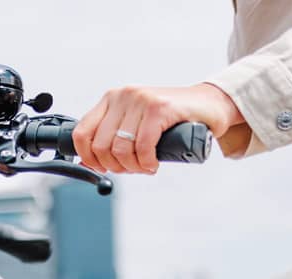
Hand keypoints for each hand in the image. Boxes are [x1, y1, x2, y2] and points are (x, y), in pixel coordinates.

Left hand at [72, 83, 243, 174]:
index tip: (102, 168)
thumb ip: (112, 137)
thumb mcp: (135, 124)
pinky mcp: (159, 108)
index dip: (88, 158)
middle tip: (132, 169)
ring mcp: (141, 99)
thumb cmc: (170, 120)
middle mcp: (123, 96)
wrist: (209, 105)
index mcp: (111, 99)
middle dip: (115, 166)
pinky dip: (147, 162)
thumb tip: (88, 163)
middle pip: (101, 146)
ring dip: (133, 167)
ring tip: (145, 166)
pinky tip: (153, 164)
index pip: (82, 133)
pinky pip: (142, 146)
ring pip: (120, 149)